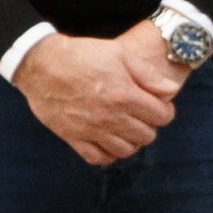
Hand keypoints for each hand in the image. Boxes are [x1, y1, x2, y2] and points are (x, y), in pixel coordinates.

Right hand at [15, 31, 178, 167]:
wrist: (41, 63)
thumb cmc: (82, 54)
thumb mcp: (120, 54)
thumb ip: (149, 75)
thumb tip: (171, 91)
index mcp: (125, 96)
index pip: (162, 117)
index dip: (165, 111)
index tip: (158, 105)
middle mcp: (110, 117)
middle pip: (147, 136)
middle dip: (150, 125)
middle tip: (141, 115)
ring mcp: (90, 130)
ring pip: (125, 150)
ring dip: (131, 141)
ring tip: (126, 127)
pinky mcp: (71, 137)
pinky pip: (97, 158)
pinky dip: (107, 154)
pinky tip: (108, 141)